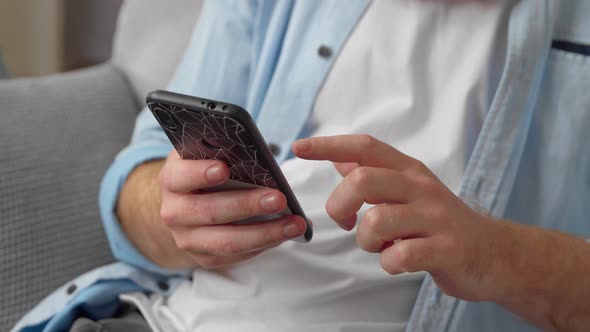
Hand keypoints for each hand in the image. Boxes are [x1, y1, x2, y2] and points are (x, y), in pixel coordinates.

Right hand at [158, 150, 306, 268]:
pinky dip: (265, 244)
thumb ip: (224, 151)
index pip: (181, 176)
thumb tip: (256, 152)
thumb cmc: (207, 170)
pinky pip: (237, 255)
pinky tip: (286, 233)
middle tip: (279, 198)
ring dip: (265, 233)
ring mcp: (187, 239)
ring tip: (296, 223)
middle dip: (247, 205)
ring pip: (227, 241)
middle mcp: (174, 212)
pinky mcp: (205, 257)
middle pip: (210, 211)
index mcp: (172, 179)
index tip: (224, 168)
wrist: (189, 202)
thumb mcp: (208, 155)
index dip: (201, 173)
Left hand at [292, 134, 508, 301]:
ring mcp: (436, 218)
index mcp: (409, 171)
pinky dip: (389, 263)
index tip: (299, 148)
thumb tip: (340, 157)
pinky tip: (400, 260)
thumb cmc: (440, 222)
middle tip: (347, 221)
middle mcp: (421, 187)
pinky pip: (399, 255)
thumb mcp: (409, 190)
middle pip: (363, 180)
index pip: (365, 147)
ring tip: (381, 245)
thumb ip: (375, 173)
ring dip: (366, 241)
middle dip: (340, 205)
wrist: (495, 253)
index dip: (329, 145)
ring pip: (376, 221)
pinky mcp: (447, 249)